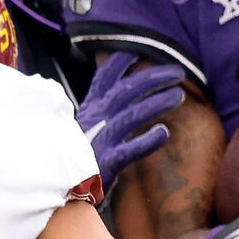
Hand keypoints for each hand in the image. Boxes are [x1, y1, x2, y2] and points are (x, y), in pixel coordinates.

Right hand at [76, 55, 186, 188]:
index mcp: (90, 108)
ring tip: (179, 96)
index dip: (123, 59)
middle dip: (152, 76)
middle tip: (178, 71)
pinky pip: (129, 149)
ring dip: (156, 102)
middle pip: (125, 89)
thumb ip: (100, 111)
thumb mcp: (84, 128)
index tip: (143, 47)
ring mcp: (100, 140)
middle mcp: (94, 119)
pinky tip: (164, 133)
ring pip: (131, 114)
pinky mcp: (105, 163)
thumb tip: (119, 94)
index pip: (105, 76)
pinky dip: (147, 140)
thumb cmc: (76, 159)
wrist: (59, 191)